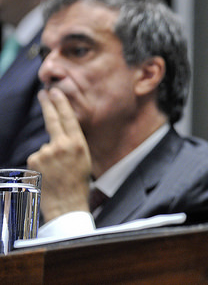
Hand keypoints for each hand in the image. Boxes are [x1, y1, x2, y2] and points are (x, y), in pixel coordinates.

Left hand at [27, 87, 91, 221]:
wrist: (66, 204)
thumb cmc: (78, 183)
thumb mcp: (83, 159)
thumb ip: (72, 144)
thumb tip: (58, 136)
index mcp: (78, 143)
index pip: (68, 118)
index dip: (60, 103)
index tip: (55, 92)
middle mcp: (61, 145)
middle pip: (52, 120)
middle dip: (48, 104)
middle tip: (44, 93)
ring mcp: (46, 152)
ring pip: (45, 147)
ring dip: (48, 156)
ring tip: (57, 172)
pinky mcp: (34, 160)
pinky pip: (37, 157)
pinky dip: (41, 164)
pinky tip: (48, 175)